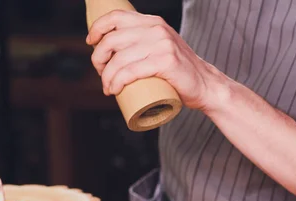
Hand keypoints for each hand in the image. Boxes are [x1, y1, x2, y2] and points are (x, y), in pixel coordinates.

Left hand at [86, 10, 226, 110]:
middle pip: (112, 39)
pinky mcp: (166, 62)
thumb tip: (115, 48)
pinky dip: (117, 81)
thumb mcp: (161, 47)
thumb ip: (145, 42)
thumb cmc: (178, 72)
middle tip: (101, 74)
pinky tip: (114, 89)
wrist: (206, 85)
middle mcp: (157, 29)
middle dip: (98, 58)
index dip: (98, 28)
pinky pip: (131, 71)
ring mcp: (162, 44)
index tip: (90, 43)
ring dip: (106, 76)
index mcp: (153, 22)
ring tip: (107, 88)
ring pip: (119, 59)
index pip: (116, 17)